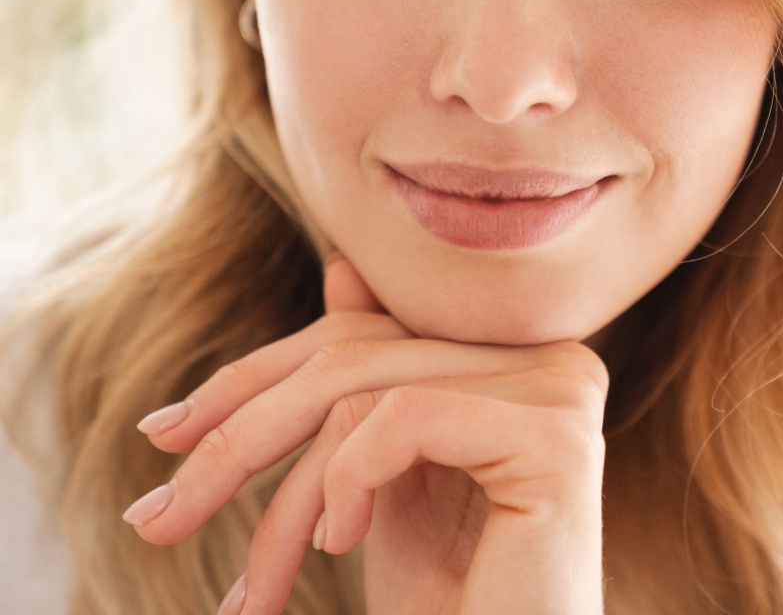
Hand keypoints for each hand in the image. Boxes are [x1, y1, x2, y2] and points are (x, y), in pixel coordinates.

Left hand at [124, 256, 608, 614]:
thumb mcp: (384, 478)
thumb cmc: (447, 598)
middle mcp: (549, 354)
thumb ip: (373, 377)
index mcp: (511, 355)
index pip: (361, 331)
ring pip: (364, 391)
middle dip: (242, 436)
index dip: (255, 377)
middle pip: (354, 356)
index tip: (164, 435)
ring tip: (255, 590)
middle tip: (157, 517)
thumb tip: (342, 267)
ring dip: (287, 497)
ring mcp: (560, 386)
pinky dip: (346, 481)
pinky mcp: (555, 437)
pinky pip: (405, 417)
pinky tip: (339, 547)